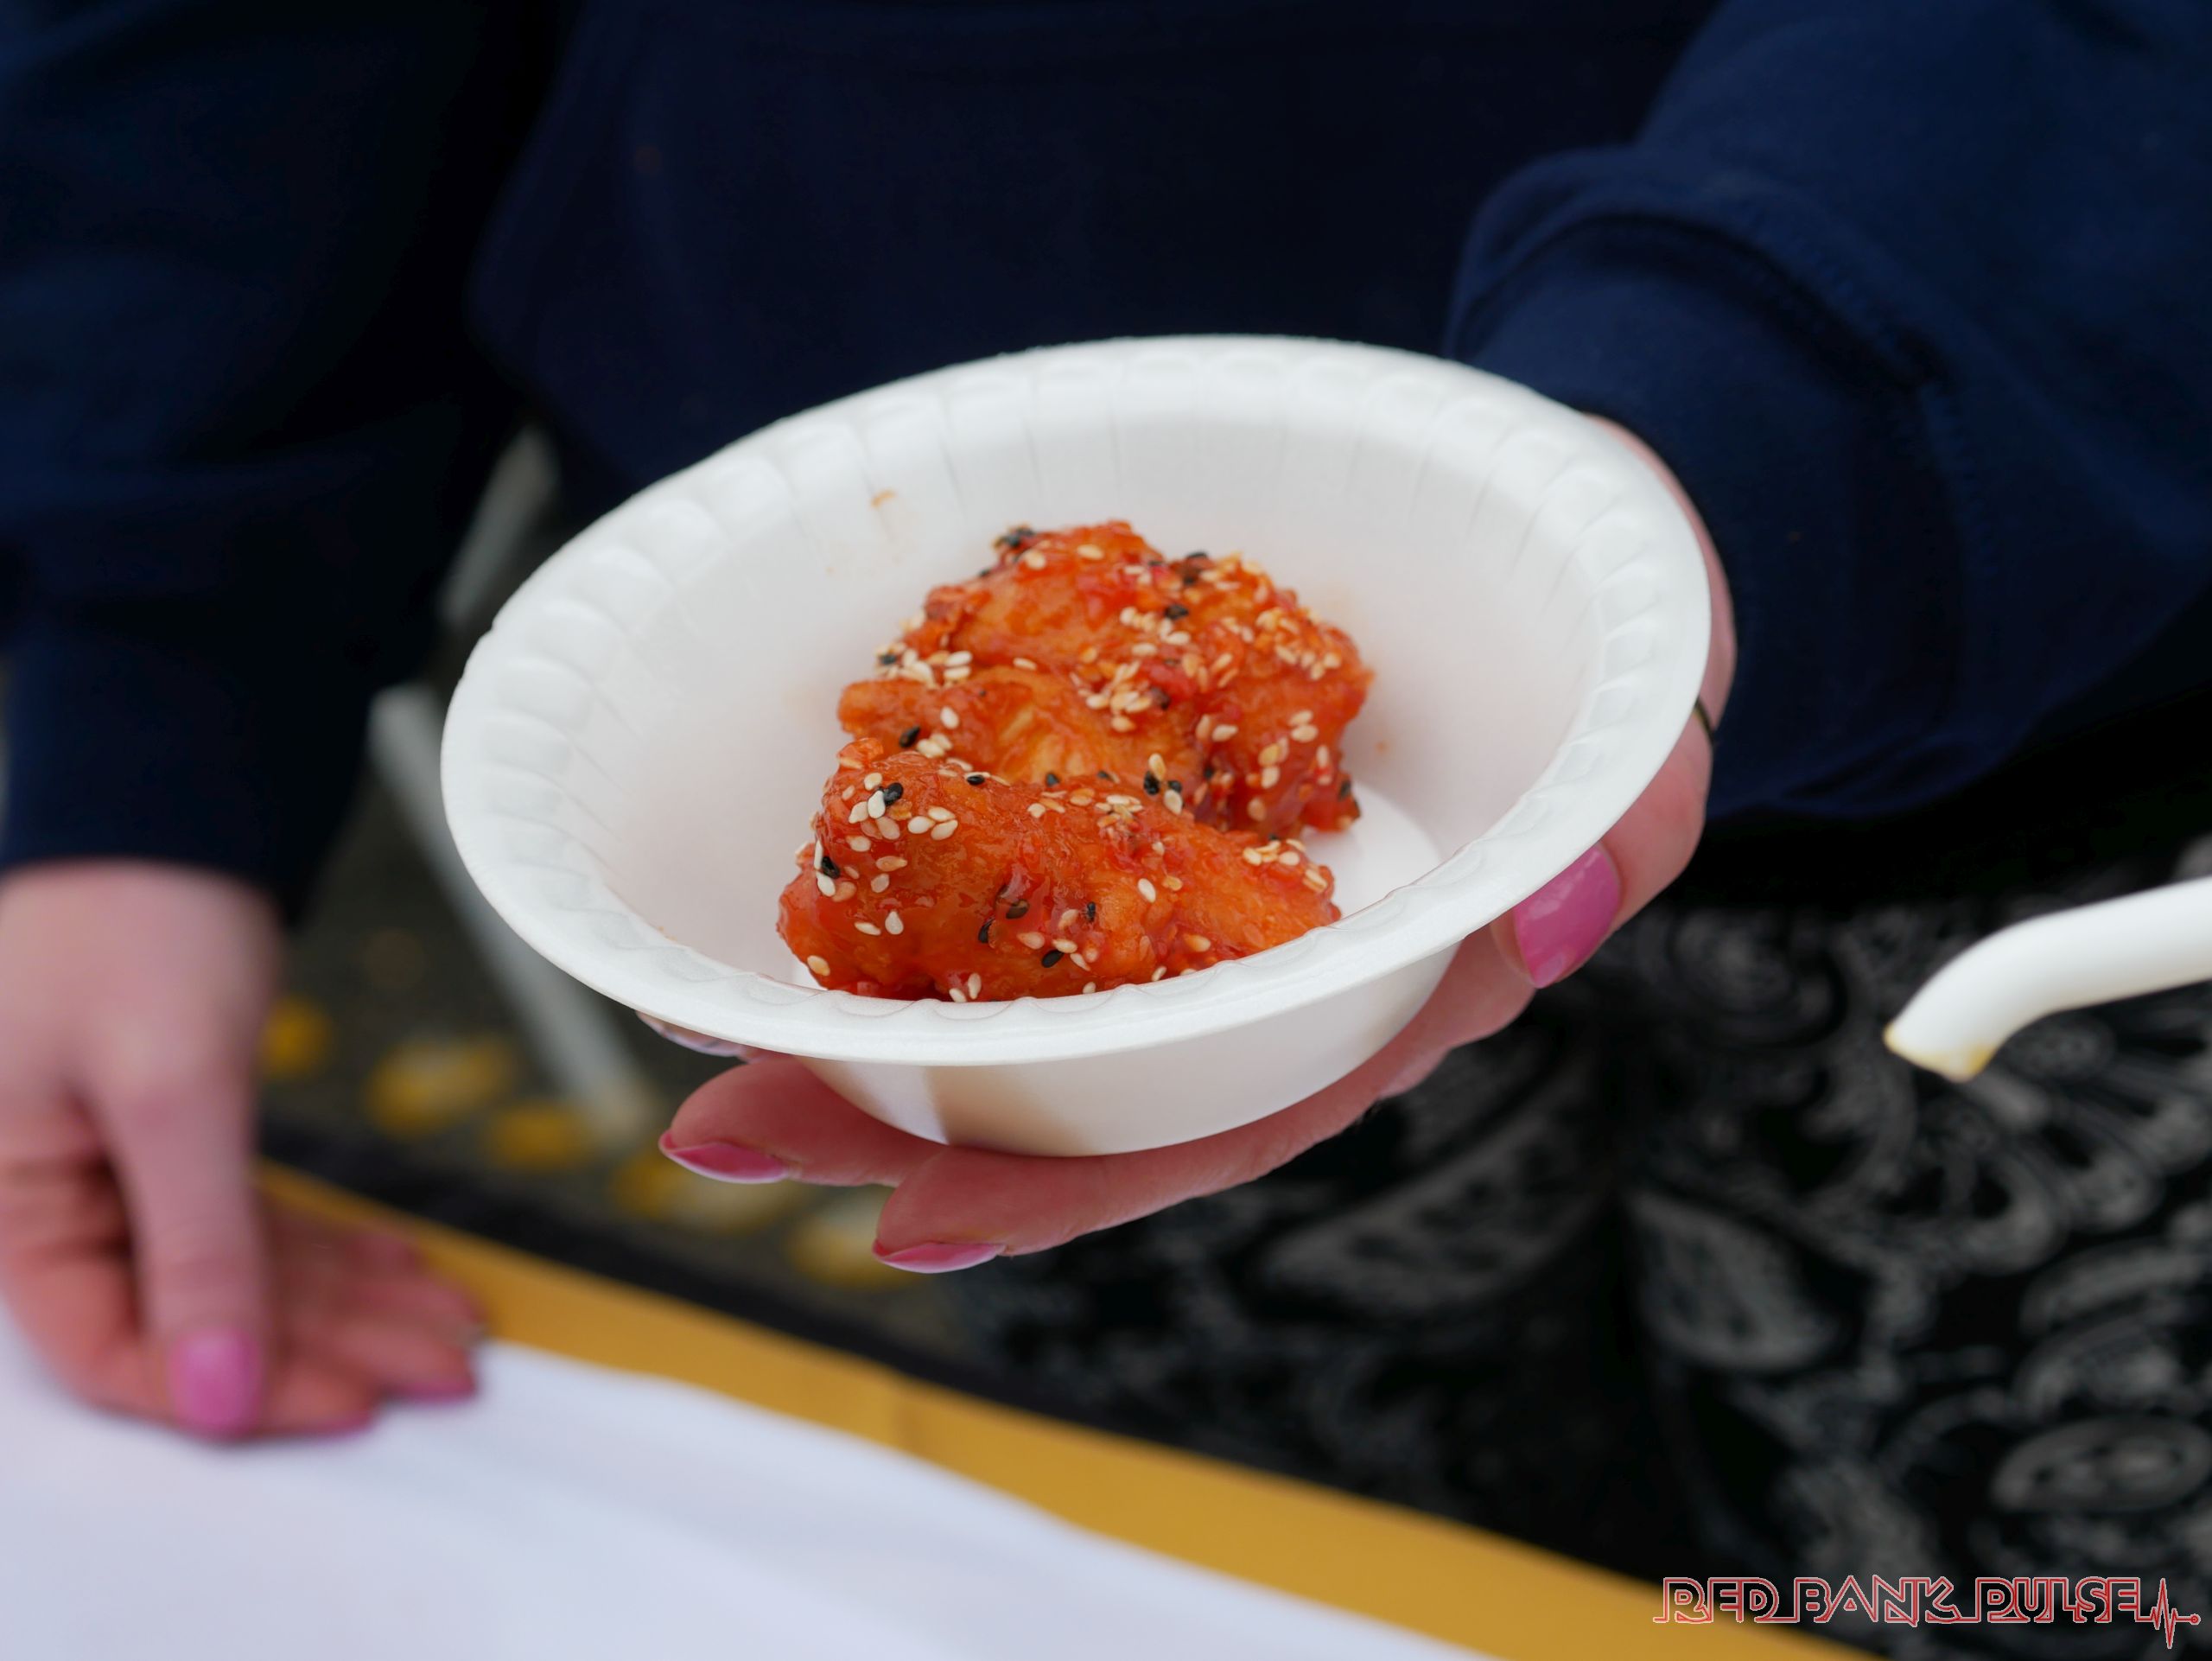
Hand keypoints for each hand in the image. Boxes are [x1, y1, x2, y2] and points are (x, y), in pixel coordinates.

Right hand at [0, 862, 481, 1436]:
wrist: (168, 804)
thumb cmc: (134, 919)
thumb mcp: (172, 1090)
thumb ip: (196, 1248)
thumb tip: (216, 1399)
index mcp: (14, 1207)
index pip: (114, 1352)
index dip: (239, 1392)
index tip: (353, 1406)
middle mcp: (60, 1204)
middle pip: (203, 1320)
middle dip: (334, 1350)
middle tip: (449, 1371)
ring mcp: (120, 1173)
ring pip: (248, 1274)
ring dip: (353, 1306)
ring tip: (454, 1333)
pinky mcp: (179, 1138)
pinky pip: (259, 1222)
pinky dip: (338, 1250)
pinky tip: (410, 1273)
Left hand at [658, 421, 1735, 1267]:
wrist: (1555, 528)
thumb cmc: (1610, 628)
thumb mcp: (1652, 705)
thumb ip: (1630, 808)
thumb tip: (1560, 913)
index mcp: (1383, 987)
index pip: (1219, 1118)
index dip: (1072, 1183)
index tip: (913, 1223)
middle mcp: (1266, 957)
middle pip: (1070, 1075)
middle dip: (894, 1115)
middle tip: (719, 1126)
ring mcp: (1196, 873)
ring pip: (1016, 973)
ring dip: (857, 1012)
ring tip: (692, 1028)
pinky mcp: (1142, 775)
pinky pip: (1014, 838)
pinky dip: (902, 872)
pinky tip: (791, 888)